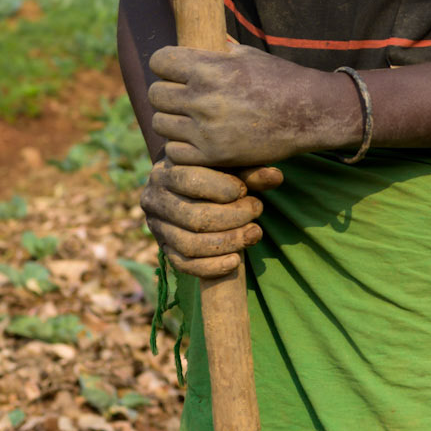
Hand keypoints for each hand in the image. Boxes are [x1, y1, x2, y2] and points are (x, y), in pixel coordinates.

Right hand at [141, 159, 284, 277]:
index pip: (190, 180)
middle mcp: (154, 198)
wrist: (189, 185)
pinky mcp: (164, 248)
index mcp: (166, 170)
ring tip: (254, 234)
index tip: (245, 190)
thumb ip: (249, 170)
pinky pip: (184, 265)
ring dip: (227, 243)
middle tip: (257, 210)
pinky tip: (236, 261)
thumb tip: (276, 177)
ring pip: (189, 244)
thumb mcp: (228, 163)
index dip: (222, 188)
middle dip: (232, 218)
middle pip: (193, 217)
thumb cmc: (214, 170)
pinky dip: (211, 267)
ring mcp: (156, 226)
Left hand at [147, 43, 361, 169]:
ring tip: (188, 119)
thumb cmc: (280, 79)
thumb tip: (194, 36)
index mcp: (210, 68)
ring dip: (172, 120)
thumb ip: (215, 51)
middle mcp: (204, 98)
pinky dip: (181, 146)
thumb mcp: (247, 55)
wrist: (310, 113)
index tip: (173, 70)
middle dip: (166, 92)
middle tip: (181, 96)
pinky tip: (195, 139)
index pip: (159, 61)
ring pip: (160, 123)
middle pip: (156, 94)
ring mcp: (207, 130)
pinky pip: (173, 151)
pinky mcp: (214, 156)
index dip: (165, 64)